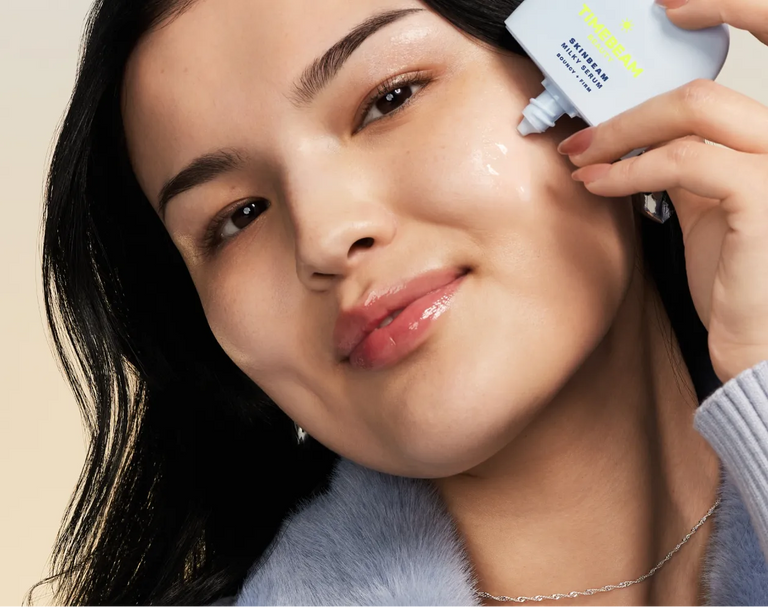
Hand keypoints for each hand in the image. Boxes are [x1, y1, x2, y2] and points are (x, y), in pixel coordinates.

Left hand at [555, 0, 767, 383]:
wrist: (755, 339)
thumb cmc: (734, 278)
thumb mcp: (705, 208)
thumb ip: (682, 165)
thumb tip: (632, 139)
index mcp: (764, 143)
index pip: (745, 65)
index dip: (720, 18)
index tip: (659, 26)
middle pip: (700, 92)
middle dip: (628, 110)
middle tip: (581, 136)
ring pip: (694, 113)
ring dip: (621, 136)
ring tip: (581, 159)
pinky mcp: (763, 197)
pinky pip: (688, 161)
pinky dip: (633, 169)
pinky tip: (601, 184)